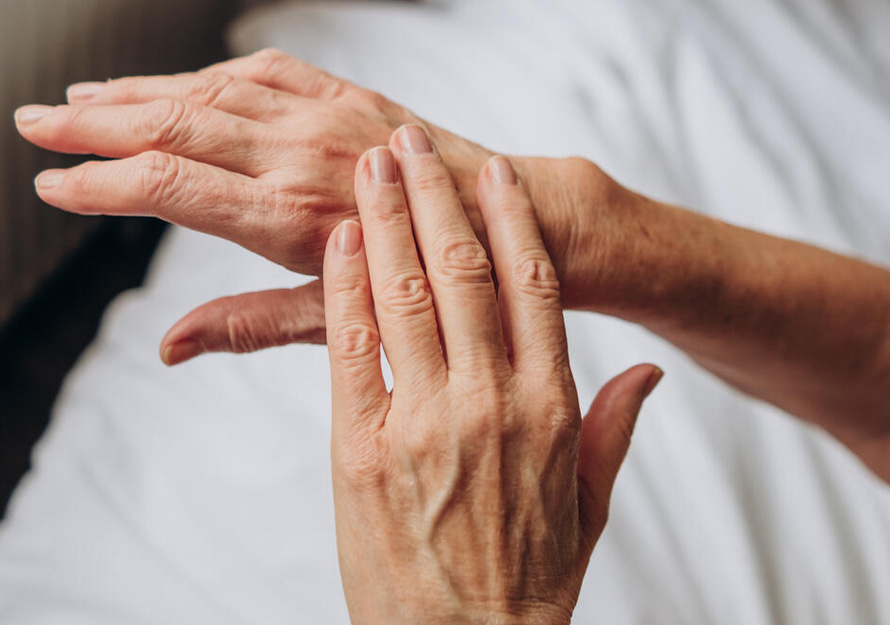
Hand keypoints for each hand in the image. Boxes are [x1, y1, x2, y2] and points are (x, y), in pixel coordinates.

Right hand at [13, 49, 596, 364]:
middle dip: (97, 123)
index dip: (103, 185)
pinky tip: (177, 77)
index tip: (52, 185)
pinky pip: (266, 69)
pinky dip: (211, 71)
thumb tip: (166, 348)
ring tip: (84, 95)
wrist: (509, 218)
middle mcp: (305, 157)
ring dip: (141, 89)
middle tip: (33, 122)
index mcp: (294, 218)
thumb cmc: (433, 283)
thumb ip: (250, 325)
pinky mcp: (350, 94)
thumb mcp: (341, 321)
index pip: (172, 190)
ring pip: (212, 91)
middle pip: (177, 127)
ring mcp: (328, 118)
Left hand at [322, 126, 660, 623]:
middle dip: (436, 196)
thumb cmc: (529, 580)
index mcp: (553, 408)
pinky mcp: (362, 449)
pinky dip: (343, 286)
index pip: (534, 285)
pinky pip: (352, 348)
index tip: (494, 173)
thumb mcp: (591, 505)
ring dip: (386, 220)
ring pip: (407, 293)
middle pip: (464, 270)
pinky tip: (337, 242)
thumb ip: (616, 426)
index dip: (511, 219)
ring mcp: (425, 422)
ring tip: (372, 168)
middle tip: (414, 146)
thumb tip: (650, 369)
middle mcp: (493, 402)